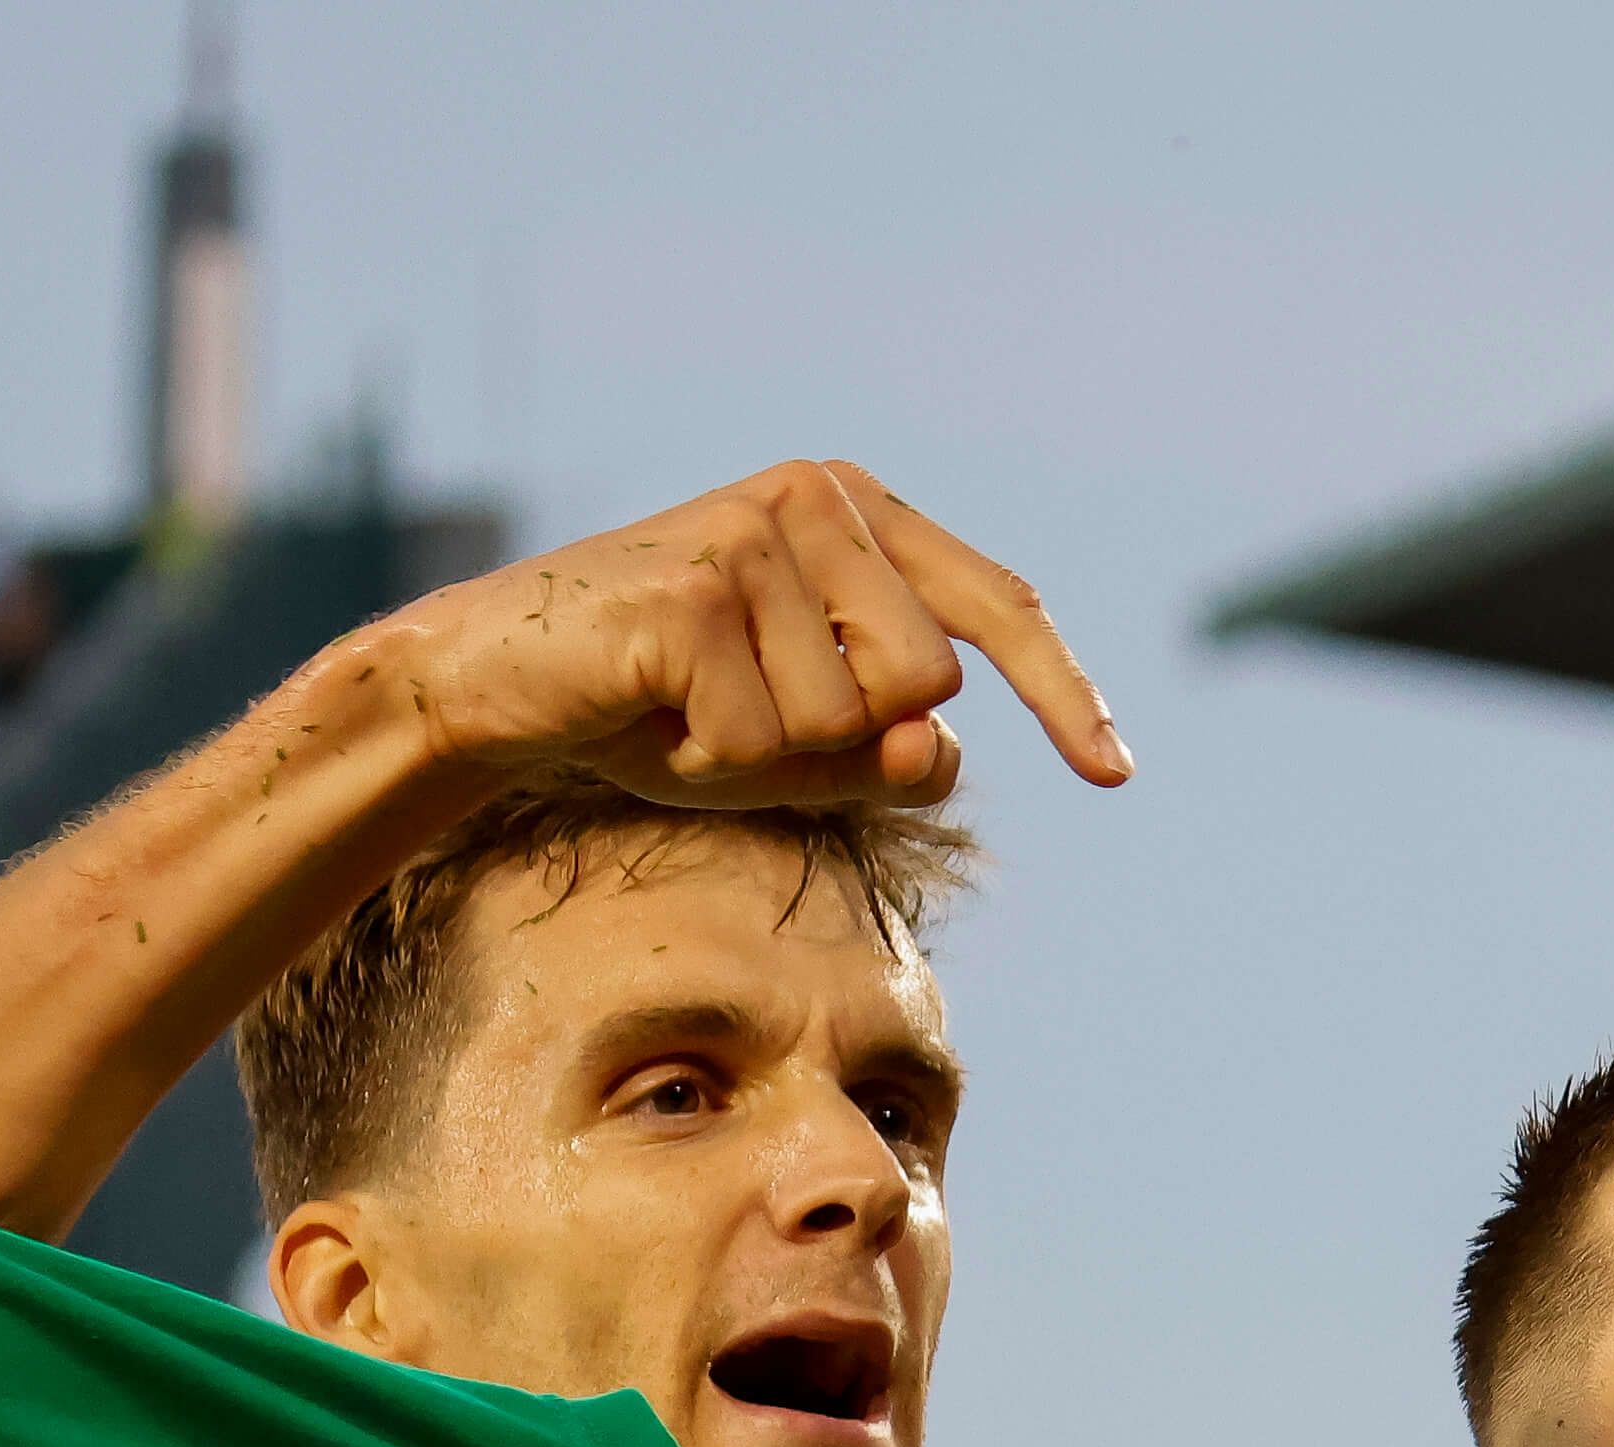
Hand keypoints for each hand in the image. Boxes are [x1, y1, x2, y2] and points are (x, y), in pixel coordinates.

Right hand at [414, 460, 1129, 812]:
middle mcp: (816, 502)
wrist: (499, 681)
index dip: (1062, 694)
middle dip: (838, 745)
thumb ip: (887, 753)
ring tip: (685, 712)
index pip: (994, 609)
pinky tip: (649, 713)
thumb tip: (945, 751)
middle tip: (734, 718)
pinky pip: (759, 740)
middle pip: (922, 688)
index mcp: (857, 517)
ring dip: (766, 759)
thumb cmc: (657, 708)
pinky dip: (707, 763)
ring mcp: (756, 535)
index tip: (1114, 776)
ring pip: (843, 724)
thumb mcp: (796, 744)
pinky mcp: (698, 590)